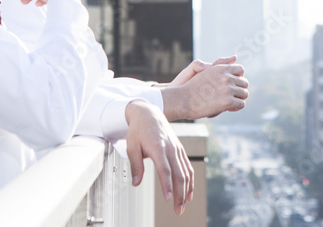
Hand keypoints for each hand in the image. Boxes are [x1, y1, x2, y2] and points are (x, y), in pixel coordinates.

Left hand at [124, 100, 193, 215]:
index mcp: (158, 147)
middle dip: (179, 194)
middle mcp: (170, 148)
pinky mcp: (180, 149)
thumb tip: (136, 183)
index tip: (168, 199)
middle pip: (178, 174)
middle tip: (177, 210)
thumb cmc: (138, 130)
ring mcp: (177, 148)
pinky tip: (188, 192)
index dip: (167, 185)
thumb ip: (135, 165)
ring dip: (186, 190)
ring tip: (183, 205)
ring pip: (186, 172)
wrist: (148, 113)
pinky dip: (190, 180)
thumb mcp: (132, 146)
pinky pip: (188, 166)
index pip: (164, 170)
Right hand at [161, 57, 248, 120]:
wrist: (183, 100)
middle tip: (231, 96)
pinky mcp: (228, 101)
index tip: (232, 85)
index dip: (238, 78)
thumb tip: (235, 56)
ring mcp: (228, 89)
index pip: (240, 70)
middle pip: (244, 82)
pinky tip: (228, 108)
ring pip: (244, 94)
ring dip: (238, 98)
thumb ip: (221, 63)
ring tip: (229, 102)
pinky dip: (236, 107)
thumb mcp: (205, 70)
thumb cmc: (192, 87)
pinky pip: (241, 104)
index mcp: (221, 68)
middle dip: (239, 89)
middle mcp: (226, 76)